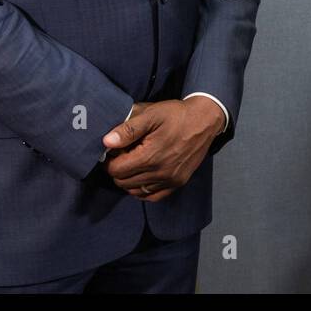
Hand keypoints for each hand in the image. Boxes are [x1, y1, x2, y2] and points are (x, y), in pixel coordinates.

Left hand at [102, 98, 225, 201]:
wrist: (205, 120)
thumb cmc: (176, 115)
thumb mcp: (151, 114)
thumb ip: (128, 129)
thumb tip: (106, 142)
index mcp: (150, 156)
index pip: (116, 170)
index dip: (110, 160)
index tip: (113, 150)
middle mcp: (160, 173)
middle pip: (123, 182)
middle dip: (118, 169)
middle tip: (123, 154)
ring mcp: (170, 180)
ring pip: (136, 191)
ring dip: (129, 180)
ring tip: (133, 163)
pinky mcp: (178, 182)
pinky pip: (152, 196)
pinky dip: (142, 189)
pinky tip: (142, 176)